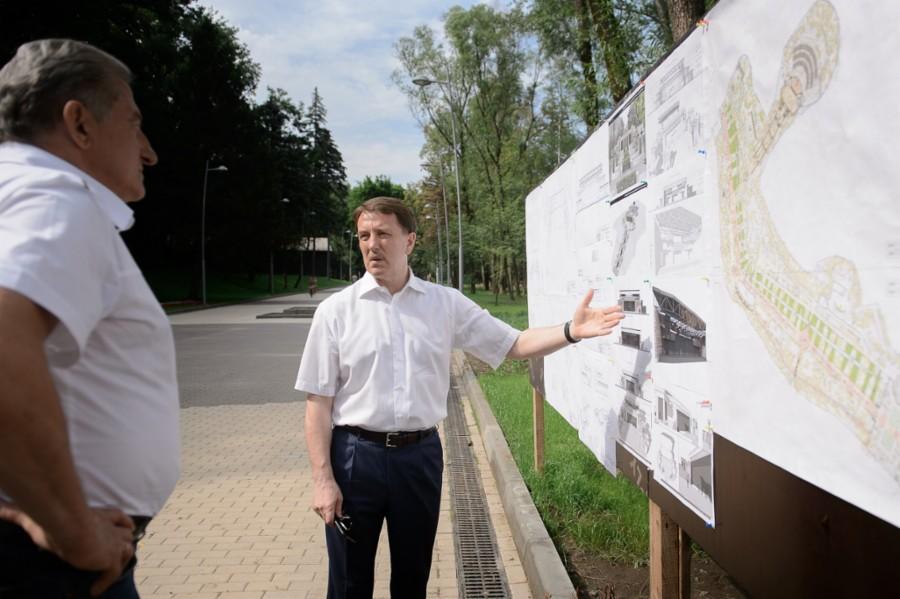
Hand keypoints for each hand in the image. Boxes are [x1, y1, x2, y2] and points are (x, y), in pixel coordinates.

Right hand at [0, 502, 133, 596]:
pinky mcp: (110, 558)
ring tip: (106, 572)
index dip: (122, 524)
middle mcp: (109, 528)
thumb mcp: (34, 516)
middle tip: (112, 555)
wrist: (66, 524)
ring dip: (119, 561)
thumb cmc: (52, 518)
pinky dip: (106, 581)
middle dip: (123, 543)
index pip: (120, 517)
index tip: (122, 528)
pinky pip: (115, 572)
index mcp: (98, 516)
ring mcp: (112, 543)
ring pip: (127, 551)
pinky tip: (94, 591)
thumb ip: (16, 512)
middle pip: (127, 534)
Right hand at [312, 477, 342, 525]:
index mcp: (328, 507)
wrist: (323, 481)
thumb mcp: (339, 499)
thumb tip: (340, 516)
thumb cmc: (332, 488)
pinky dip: (322, 511)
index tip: (335, 524)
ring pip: (321, 516)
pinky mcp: (313, 505)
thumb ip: (339, 509)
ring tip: (329, 507)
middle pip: (325, 519)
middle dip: (330, 519)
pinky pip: (318, 512)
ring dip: (326, 515)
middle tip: (334, 515)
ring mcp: (316, 507)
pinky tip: (325, 504)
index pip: (329, 521)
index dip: (332, 524)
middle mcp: (321, 508)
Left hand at [570, 289, 624, 339]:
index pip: (608, 309)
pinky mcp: (596, 332)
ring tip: (617, 321)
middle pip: (611, 317)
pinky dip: (606, 332)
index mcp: (599, 311)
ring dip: (613, 323)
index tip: (619, 307)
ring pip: (608, 324)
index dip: (614, 308)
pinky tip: (609, 330)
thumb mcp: (582, 305)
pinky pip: (602, 332)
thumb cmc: (579, 316)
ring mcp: (600, 326)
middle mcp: (601, 319)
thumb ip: (587, 298)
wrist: (574, 327)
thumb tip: (591, 289)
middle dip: (617, 316)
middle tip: (622, 315)